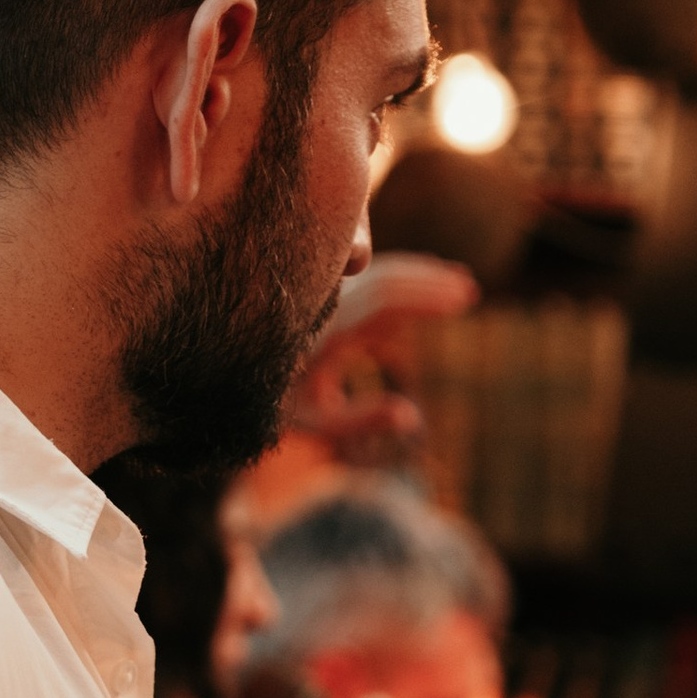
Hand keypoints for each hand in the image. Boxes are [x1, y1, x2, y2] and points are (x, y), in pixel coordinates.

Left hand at [282, 256, 480, 465]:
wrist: (228, 377)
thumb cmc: (273, 407)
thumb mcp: (314, 422)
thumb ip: (362, 420)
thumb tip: (411, 416)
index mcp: (328, 331)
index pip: (386, 301)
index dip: (427, 297)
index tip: (461, 298)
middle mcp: (326, 306)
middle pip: (385, 278)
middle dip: (429, 281)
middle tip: (468, 288)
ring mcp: (326, 299)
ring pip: (376, 274)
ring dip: (417, 276)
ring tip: (456, 284)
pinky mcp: (325, 299)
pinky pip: (366, 283)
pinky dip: (399, 282)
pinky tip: (420, 292)